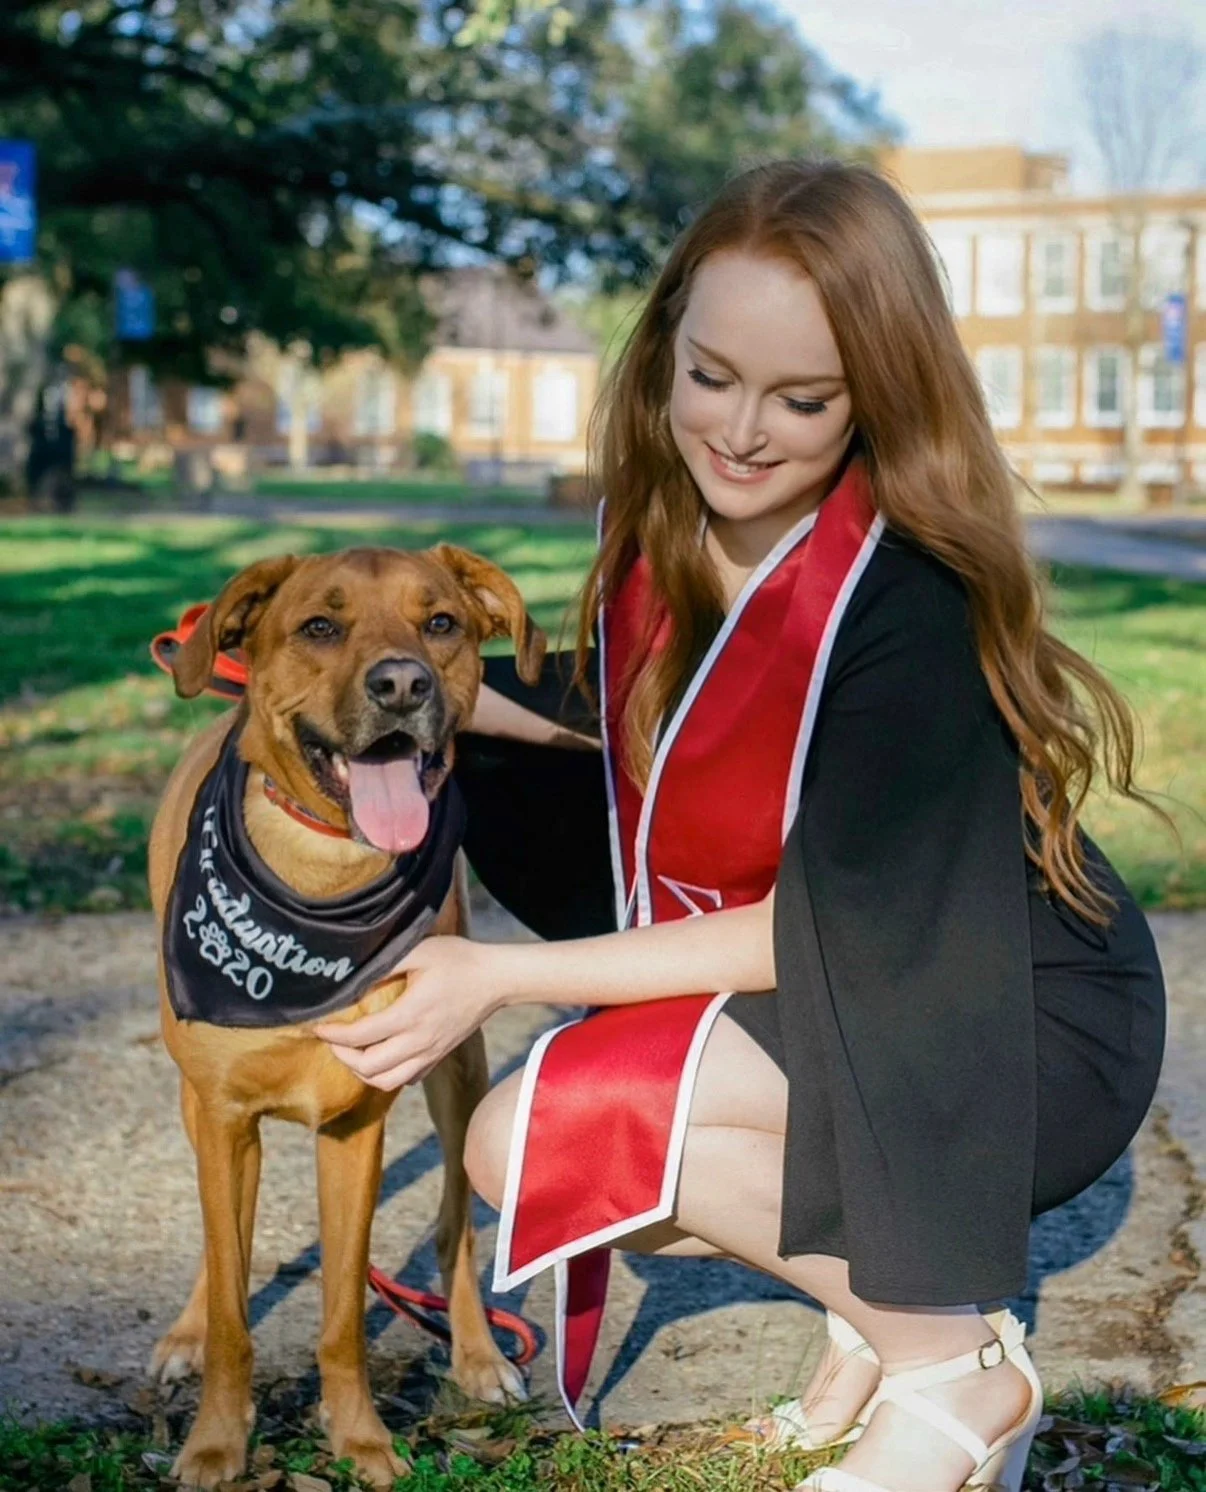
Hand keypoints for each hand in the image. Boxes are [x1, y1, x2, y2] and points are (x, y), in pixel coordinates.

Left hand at [314, 936, 503, 1090]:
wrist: (496, 979)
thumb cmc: (458, 960)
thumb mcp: (419, 951)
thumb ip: (384, 964)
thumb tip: (351, 977)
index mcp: (411, 1015)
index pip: (361, 1036)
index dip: (333, 1035)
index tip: (318, 1026)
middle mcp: (419, 1041)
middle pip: (369, 1068)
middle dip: (343, 1056)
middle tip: (333, 1039)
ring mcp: (431, 1053)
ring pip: (387, 1082)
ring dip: (363, 1072)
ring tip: (352, 1053)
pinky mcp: (439, 1056)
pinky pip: (407, 1079)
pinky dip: (387, 1075)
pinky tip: (381, 1056)